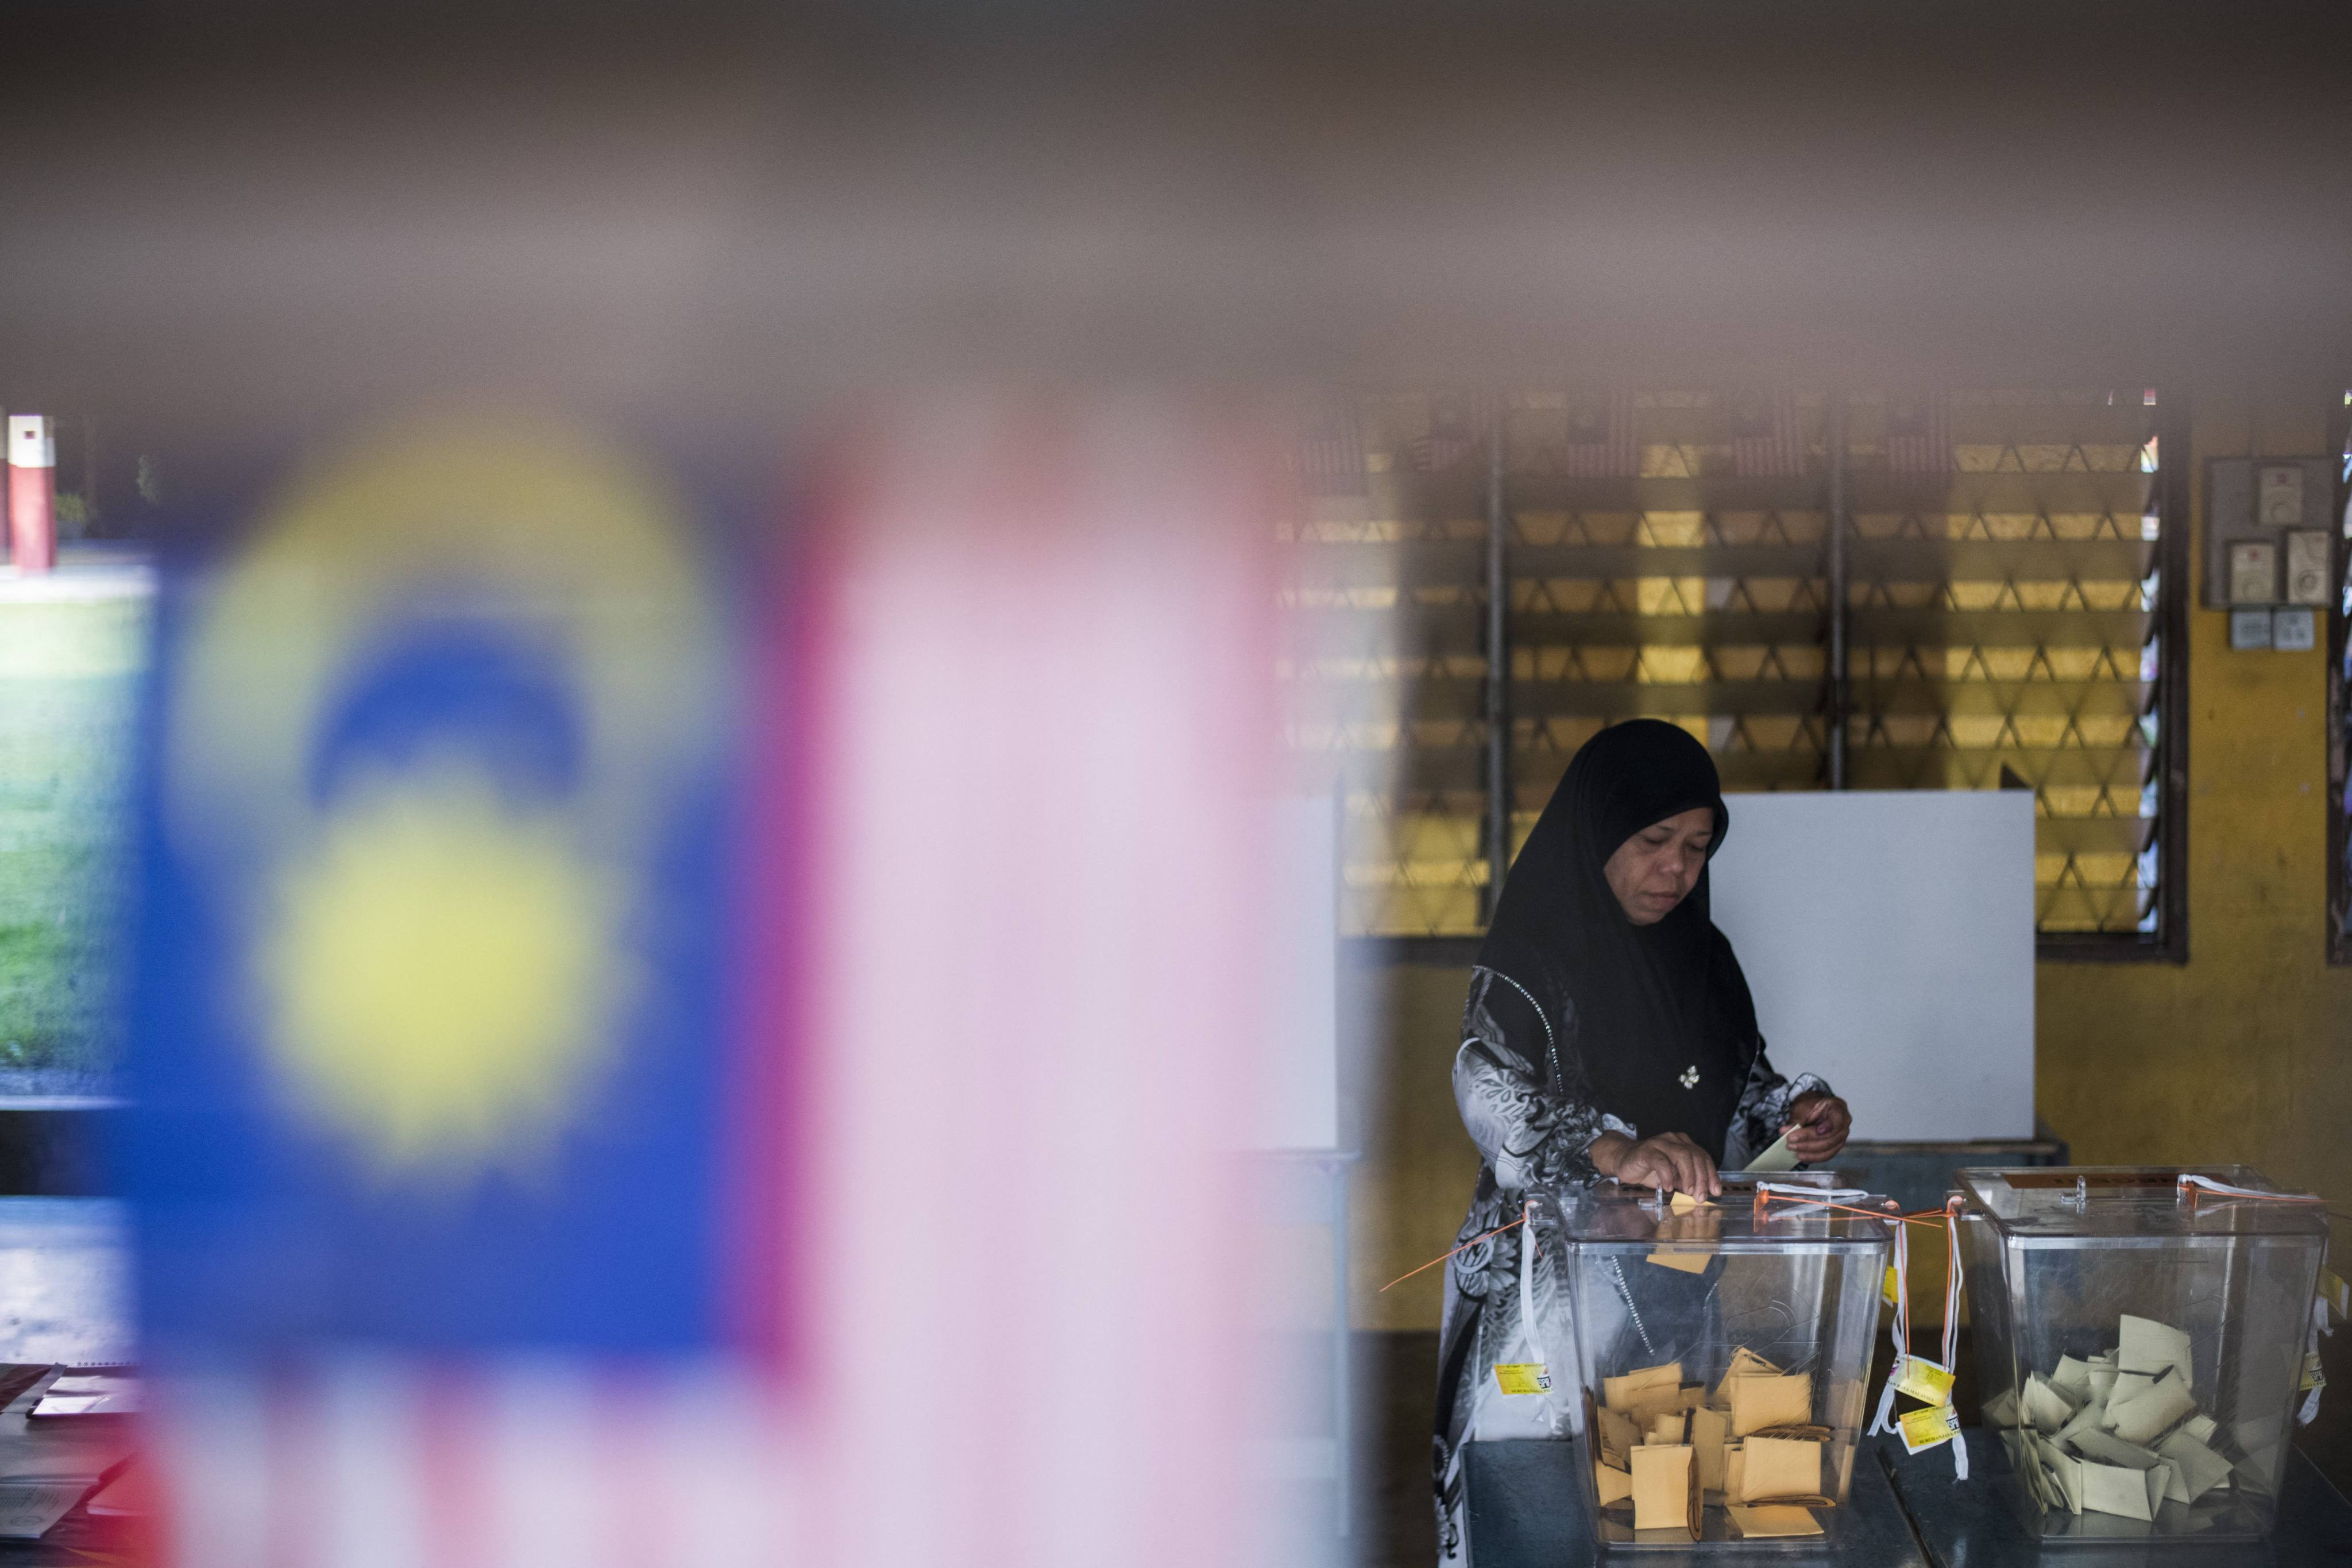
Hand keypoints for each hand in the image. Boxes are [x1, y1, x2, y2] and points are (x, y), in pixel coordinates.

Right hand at [1591, 1130, 1720, 1197]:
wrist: (1624, 1160)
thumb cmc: (1650, 1169)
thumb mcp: (1673, 1177)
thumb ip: (1686, 1181)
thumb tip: (1702, 1194)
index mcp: (1683, 1144)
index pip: (1703, 1157)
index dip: (1711, 1174)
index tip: (1716, 1191)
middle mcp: (1674, 1140)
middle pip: (1695, 1155)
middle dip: (1701, 1178)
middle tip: (1700, 1196)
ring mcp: (1660, 1143)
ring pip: (1682, 1155)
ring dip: (1688, 1175)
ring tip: (1688, 1192)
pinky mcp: (1646, 1151)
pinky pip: (1661, 1161)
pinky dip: (1667, 1175)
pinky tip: (1668, 1187)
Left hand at [1783, 1093, 1851, 1162]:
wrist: (1814, 1109)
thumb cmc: (1811, 1105)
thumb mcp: (1802, 1106)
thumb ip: (1796, 1119)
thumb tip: (1786, 1131)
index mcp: (1838, 1109)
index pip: (1835, 1120)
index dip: (1825, 1128)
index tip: (1813, 1131)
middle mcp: (1844, 1124)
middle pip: (1828, 1138)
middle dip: (1807, 1141)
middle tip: (1790, 1140)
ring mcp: (1841, 1137)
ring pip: (1827, 1149)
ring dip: (1808, 1151)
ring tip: (1792, 1148)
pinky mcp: (1835, 1147)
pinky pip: (1825, 1155)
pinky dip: (1812, 1157)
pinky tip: (1800, 1155)